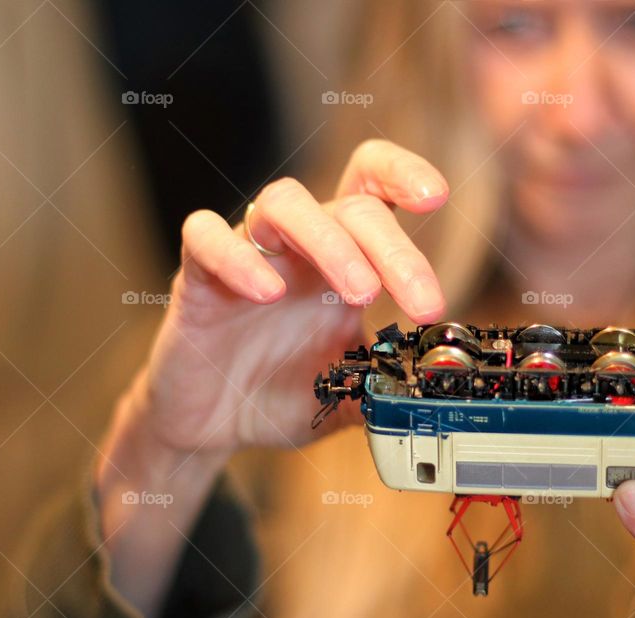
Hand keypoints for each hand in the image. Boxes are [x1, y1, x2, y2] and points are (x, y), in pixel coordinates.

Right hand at [139, 139, 448, 451]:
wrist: (214, 425)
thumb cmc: (281, 393)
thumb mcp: (349, 393)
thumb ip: (388, 382)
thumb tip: (438, 387)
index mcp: (342, 259)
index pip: (371, 187)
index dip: (402, 175)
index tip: (436, 198)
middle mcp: (298, 246)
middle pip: (348, 206)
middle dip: (394, 249)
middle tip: (424, 302)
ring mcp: (248, 254)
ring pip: (283, 202)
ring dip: (330, 242)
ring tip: (361, 294)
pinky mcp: (197, 276)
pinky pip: (206, 238)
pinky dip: (237, 258)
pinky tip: (267, 294)